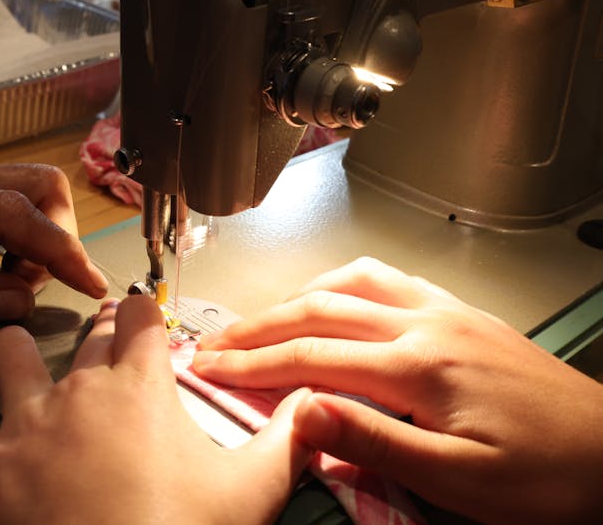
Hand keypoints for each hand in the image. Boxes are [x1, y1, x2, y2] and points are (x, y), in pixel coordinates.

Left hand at [0, 159, 107, 338]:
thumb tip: (24, 300)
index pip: (16, 214)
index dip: (62, 250)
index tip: (91, 283)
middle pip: (37, 182)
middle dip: (58, 233)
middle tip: (40, 284)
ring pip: (30, 185)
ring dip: (42, 232)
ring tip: (17, 279)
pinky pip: (9, 196)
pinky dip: (23, 230)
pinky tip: (1, 264)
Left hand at [0, 295, 312, 524]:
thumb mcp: (253, 492)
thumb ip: (288, 442)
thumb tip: (317, 405)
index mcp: (142, 383)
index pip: (141, 317)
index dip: (141, 312)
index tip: (141, 317)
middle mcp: (81, 386)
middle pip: (87, 337)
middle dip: (97, 333)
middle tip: (101, 339)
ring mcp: (26, 420)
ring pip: (10, 355)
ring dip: (14, 350)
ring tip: (17, 354)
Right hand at [192, 257, 602, 524]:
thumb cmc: (545, 477)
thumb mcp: (459, 479)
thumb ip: (375, 442)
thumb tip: (302, 412)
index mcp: (420, 365)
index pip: (312, 357)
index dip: (253, 365)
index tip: (209, 371)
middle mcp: (427, 323)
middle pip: (319, 310)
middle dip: (257, 327)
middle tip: (214, 343)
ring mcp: (445, 311)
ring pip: (351, 281)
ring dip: (295, 297)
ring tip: (260, 320)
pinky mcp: (461, 313)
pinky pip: (390, 277)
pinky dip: (344, 283)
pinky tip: (334, 295)